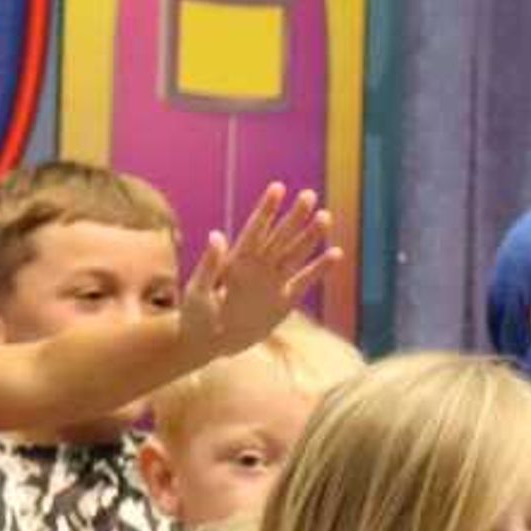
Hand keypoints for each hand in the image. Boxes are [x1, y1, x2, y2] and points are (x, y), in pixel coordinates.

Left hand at [174, 185, 338, 360]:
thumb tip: (217, 235)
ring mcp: (273, 283)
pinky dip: (319, 269)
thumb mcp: (196, 291)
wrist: (207, 343)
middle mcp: (258, 267)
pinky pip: (305, 281)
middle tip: (309, 195)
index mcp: (236, 261)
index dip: (266, 210)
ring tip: (325, 216)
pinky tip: (335, 254)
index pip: (255, 230)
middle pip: (280, 237)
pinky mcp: (284, 302)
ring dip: (310, 236)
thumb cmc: (194, 316)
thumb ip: (209, 265)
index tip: (278, 187)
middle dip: (294, 216)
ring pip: (295, 254)